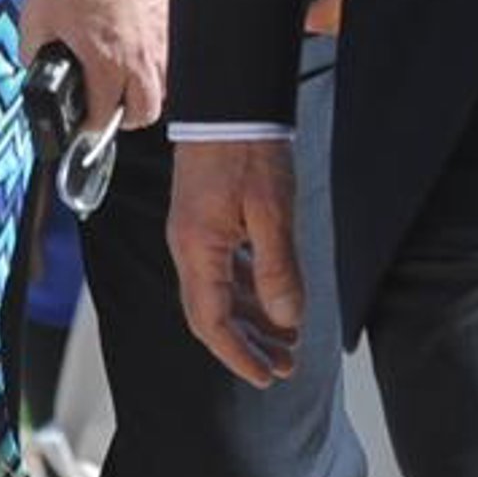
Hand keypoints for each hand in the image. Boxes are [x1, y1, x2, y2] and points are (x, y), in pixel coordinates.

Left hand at [19, 0, 167, 132]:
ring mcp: (161, 39)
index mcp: (106, 60)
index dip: (89, 125)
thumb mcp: (36, 16)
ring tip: (122, 78)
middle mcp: (140, 56)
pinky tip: (134, 48)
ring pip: (163, 88)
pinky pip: (169, 57)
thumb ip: (33, 52)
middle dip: (123, 117)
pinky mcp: (171, 20)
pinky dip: (153, 63)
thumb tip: (34, 67)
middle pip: (144, 113)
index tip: (82, 121)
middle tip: (106, 104)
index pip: (104, 116)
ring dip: (142, 91)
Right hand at [167, 136, 302, 387]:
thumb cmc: (249, 148)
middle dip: (248, 345)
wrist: (230, 99)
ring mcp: (198, 234)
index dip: (240, 355)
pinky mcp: (209, 220)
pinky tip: (274, 301)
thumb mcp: (272, 210)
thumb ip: (277, 268)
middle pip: (213, 314)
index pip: (212, 322)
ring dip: (252, 320)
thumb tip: (286, 319)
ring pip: (221, 293)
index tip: (268, 377)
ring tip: (287, 340)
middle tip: (284, 367)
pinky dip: (250, 291)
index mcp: (198, 249)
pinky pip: (227, 269)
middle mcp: (191, 247)